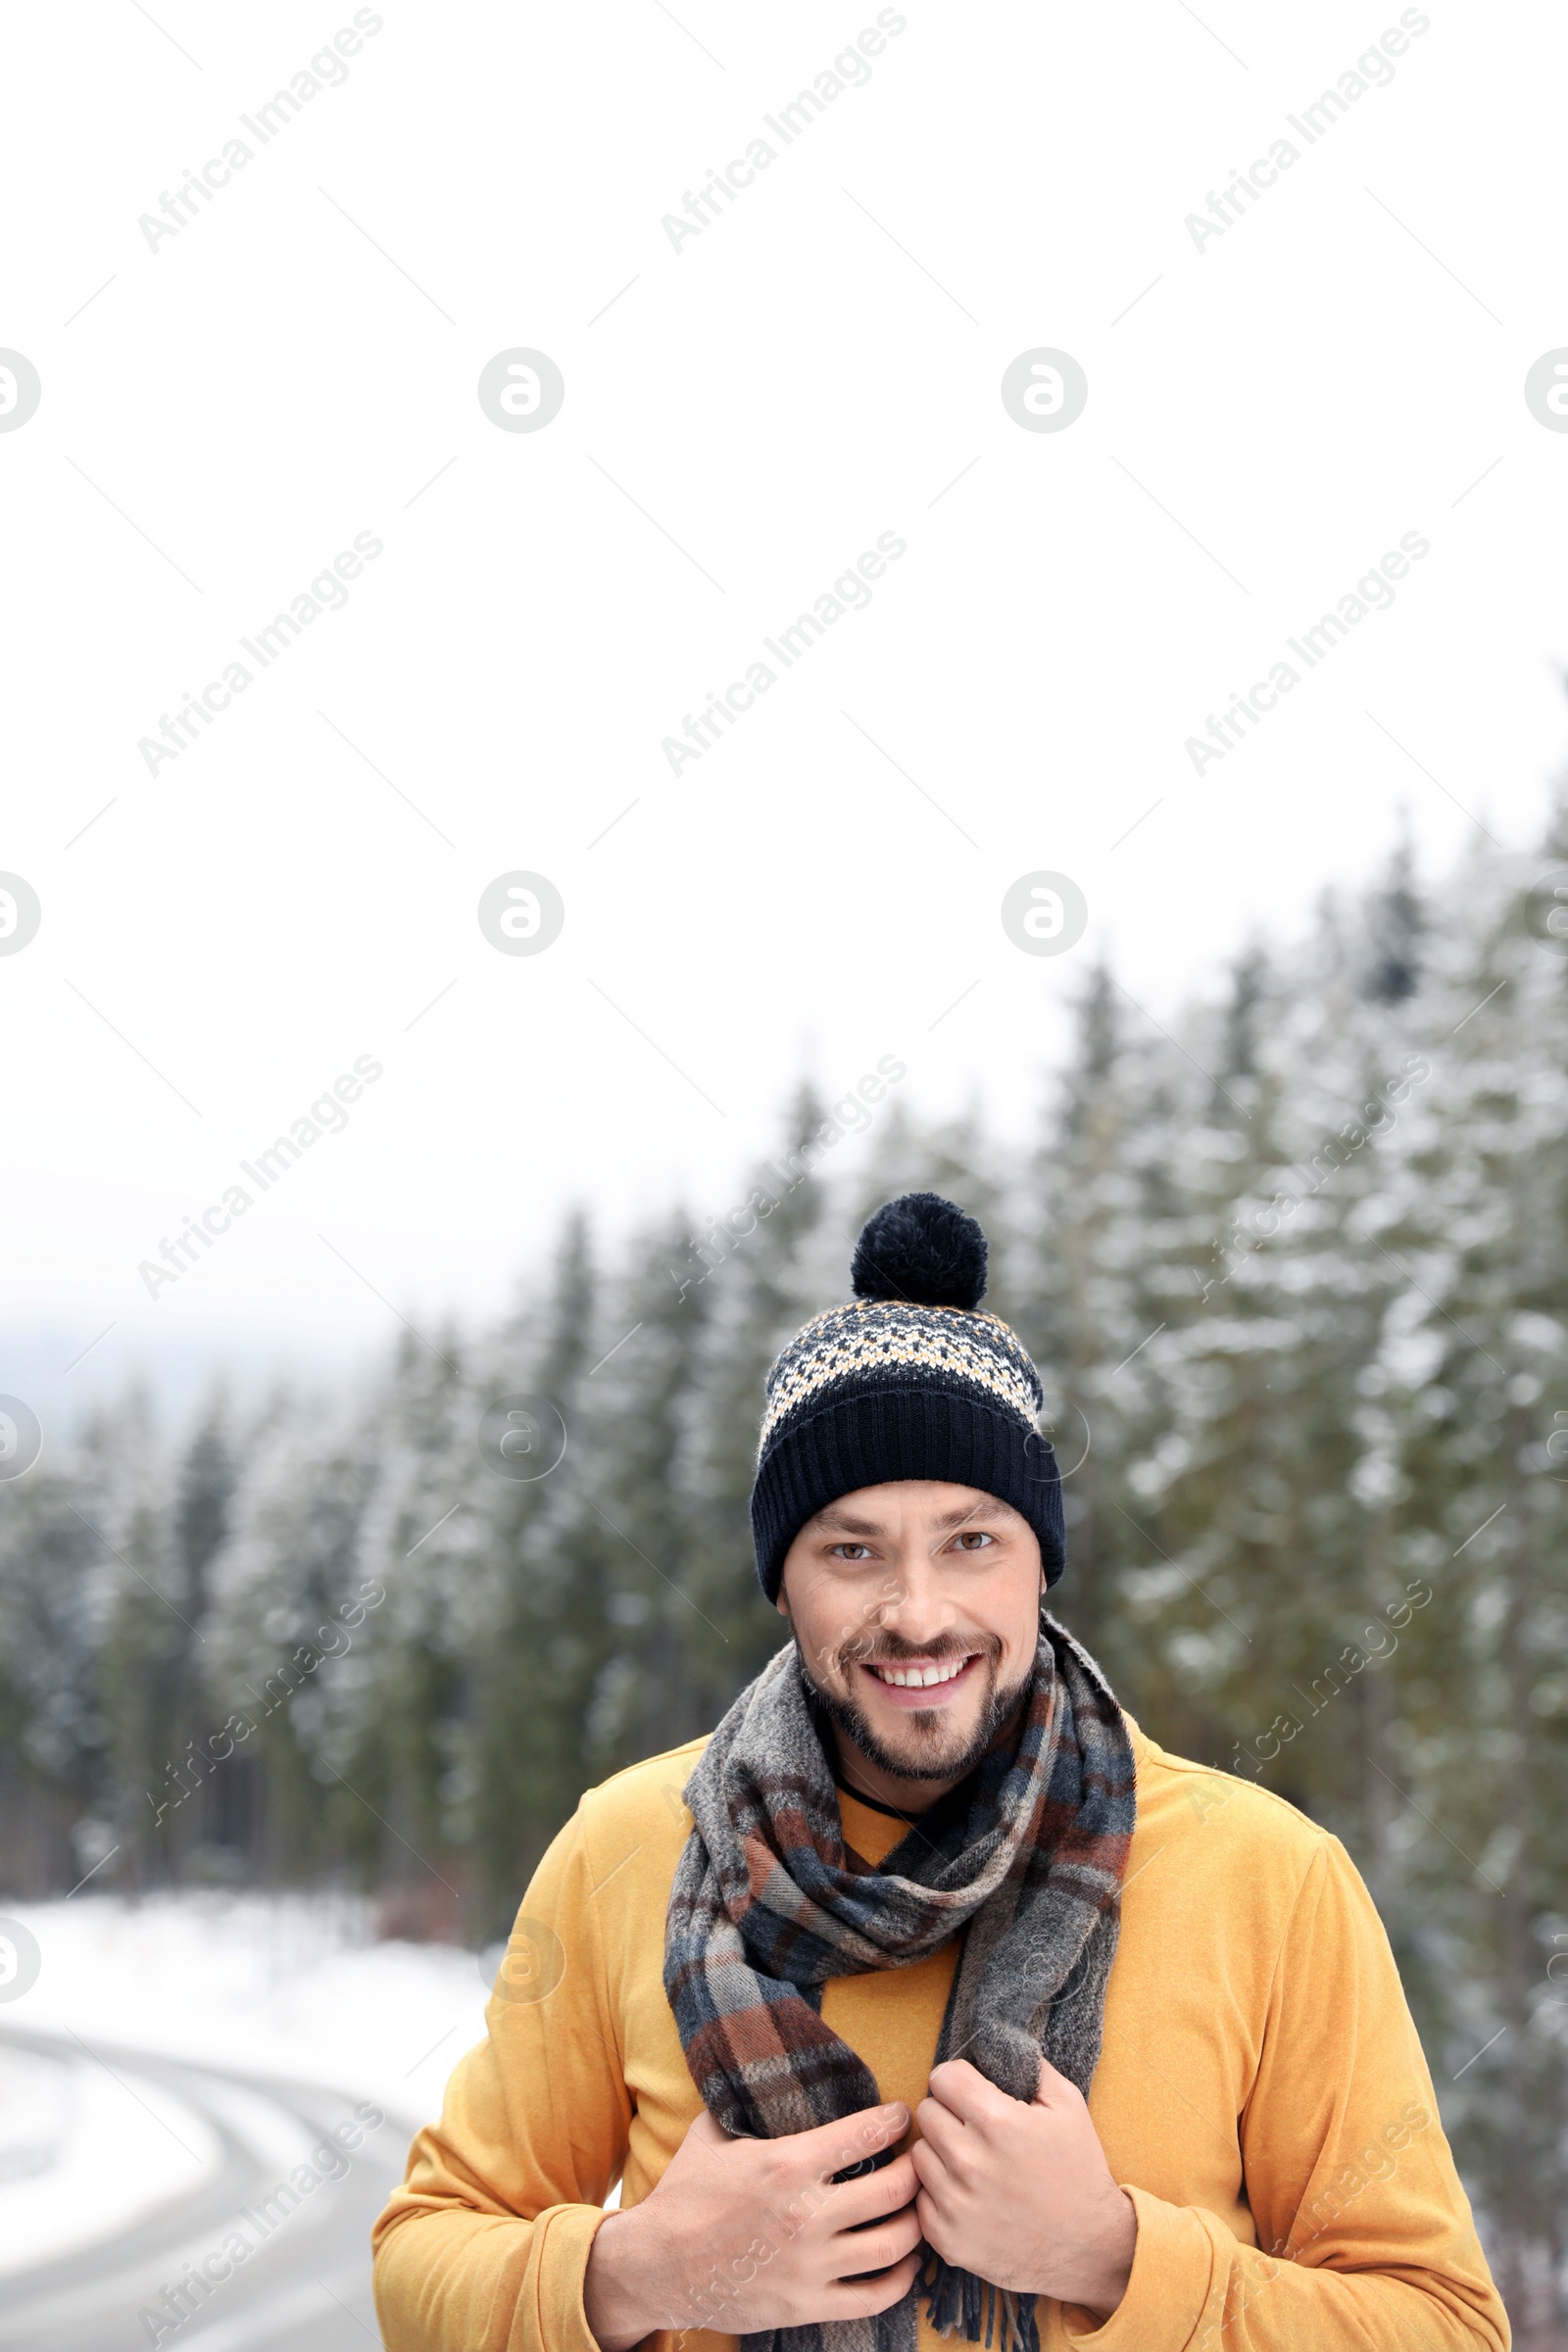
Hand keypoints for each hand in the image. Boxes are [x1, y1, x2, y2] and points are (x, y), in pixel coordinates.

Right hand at [584, 2100, 921, 2350]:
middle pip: (895, 2190)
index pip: (865, 2134)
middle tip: (919, 2163)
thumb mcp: (711, 2134)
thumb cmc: (685, 2194)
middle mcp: (806, 2215)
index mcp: (787, 2164)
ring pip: (894, 2245)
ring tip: (917, 2210)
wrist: (657, 2267)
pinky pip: (874, 2296)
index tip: (901, 2117)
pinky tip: (904, 2262)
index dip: (893, 2122)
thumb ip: (748, 2106)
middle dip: (916, 2171)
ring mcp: (810, 2265)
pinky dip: (900, 2279)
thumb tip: (765, 2070)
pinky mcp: (807, 2305)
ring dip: (915, 2223)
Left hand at [911, 2059, 1135, 2319]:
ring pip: (919, 2154)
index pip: (942, 2077)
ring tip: (971, 2163)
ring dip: (940, 2154)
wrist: (1090, 2247)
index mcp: (996, 2120)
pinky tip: (968, 2196)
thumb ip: (1031, 2065)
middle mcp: (968, 2160)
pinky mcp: (948, 2238)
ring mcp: (956, 2203)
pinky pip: (920, 2199)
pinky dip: (939, 2195)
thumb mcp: (1068, 2105)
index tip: (970, 2093)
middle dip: (948, 2114)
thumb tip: (1001, 2041)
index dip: (958, 2081)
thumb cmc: (1079, 2171)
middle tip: (972, 2130)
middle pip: (926, 2112)